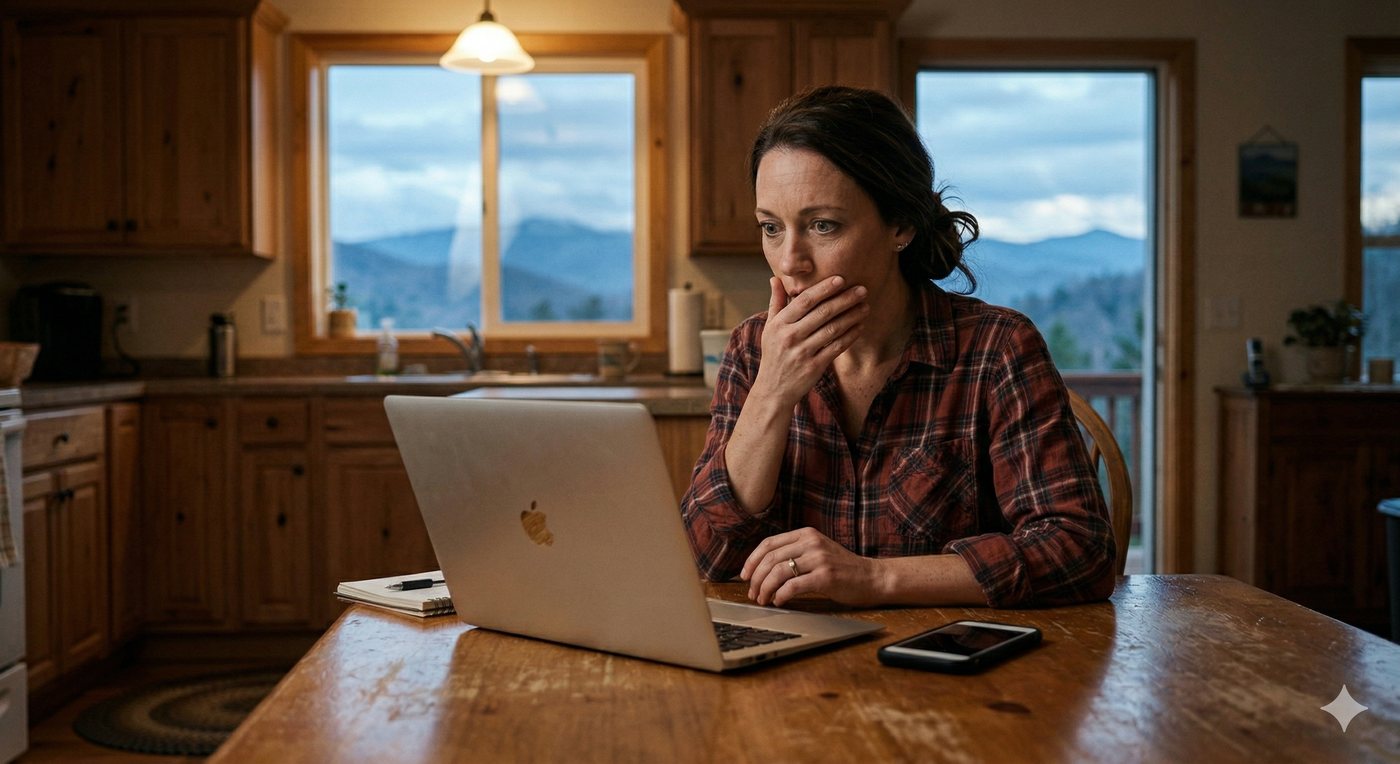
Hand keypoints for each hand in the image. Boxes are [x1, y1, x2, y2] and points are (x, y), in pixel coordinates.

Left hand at [740, 527, 885, 606]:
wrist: (872, 577)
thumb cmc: (842, 569)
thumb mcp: (817, 551)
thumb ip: (795, 553)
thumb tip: (762, 570)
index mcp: (806, 534)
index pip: (768, 543)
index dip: (752, 560)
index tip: (745, 576)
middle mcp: (811, 542)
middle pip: (770, 558)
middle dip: (756, 578)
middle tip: (752, 593)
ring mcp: (819, 558)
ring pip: (778, 572)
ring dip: (765, 588)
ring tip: (763, 599)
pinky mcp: (826, 576)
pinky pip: (793, 586)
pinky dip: (781, 595)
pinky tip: (779, 601)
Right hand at [753, 276, 867, 406]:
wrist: (773, 390)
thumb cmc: (774, 354)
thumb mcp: (769, 328)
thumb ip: (776, 303)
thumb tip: (775, 278)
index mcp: (779, 324)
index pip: (804, 301)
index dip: (824, 289)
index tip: (841, 279)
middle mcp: (790, 337)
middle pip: (822, 313)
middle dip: (844, 300)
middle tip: (862, 290)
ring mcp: (802, 353)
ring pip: (832, 329)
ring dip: (852, 316)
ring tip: (865, 307)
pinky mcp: (814, 367)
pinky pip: (836, 347)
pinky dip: (850, 336)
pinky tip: (860, 327)